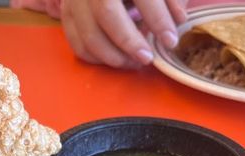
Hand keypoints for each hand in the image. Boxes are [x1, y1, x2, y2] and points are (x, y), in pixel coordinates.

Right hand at [61, 0, 186, 68]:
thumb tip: (178, 20)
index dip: (158, 19)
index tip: (171, 40)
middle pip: (107, 15)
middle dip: (129, 42)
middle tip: (147, 58)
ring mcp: (74, 0)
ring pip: (88, 34)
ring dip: (113, 56)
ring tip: (133, 62)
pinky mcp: (66, 13)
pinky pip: (77, 44)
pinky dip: (96, 57)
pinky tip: (115, 58)